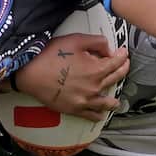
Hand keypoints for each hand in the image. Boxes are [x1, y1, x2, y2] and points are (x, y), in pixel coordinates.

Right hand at [11, 33, 129, 120]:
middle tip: (124, 66)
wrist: (31, 73)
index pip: (116, 63)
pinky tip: (101, 115)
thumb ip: (96, 42)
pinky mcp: (74, 109)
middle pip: (114, 79)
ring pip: (106, 103)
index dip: (122, 56)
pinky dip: (98, 115)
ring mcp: (85, 100)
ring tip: (117, 101)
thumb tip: (108, 49)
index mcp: (97, 70)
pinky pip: (91, 115)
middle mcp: (94, 87)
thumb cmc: (51, 54)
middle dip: (122, 71)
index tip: (123, 52)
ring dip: (114, 100)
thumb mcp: (76, 40)